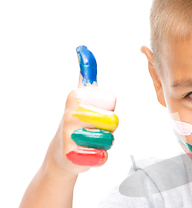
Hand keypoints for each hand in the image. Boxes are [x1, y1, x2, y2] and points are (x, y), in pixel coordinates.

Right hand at [47, 46, 117, 174]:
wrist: (62, 155)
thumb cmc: (76, 123)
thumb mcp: (80, 96)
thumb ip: (87, 75)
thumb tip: (84, 49)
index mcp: (75, 97)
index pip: (111, 103)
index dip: (108, 111)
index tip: (95, 113)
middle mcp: (71, 114)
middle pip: (113, 122)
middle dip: (108, 129)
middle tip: (93, 130)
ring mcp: (70, 136)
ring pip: (109, 140)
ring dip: (104, 144)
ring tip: (90, 142)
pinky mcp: (74, 157)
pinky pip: (102, 157)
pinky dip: (99, 158)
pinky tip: (88, 154)